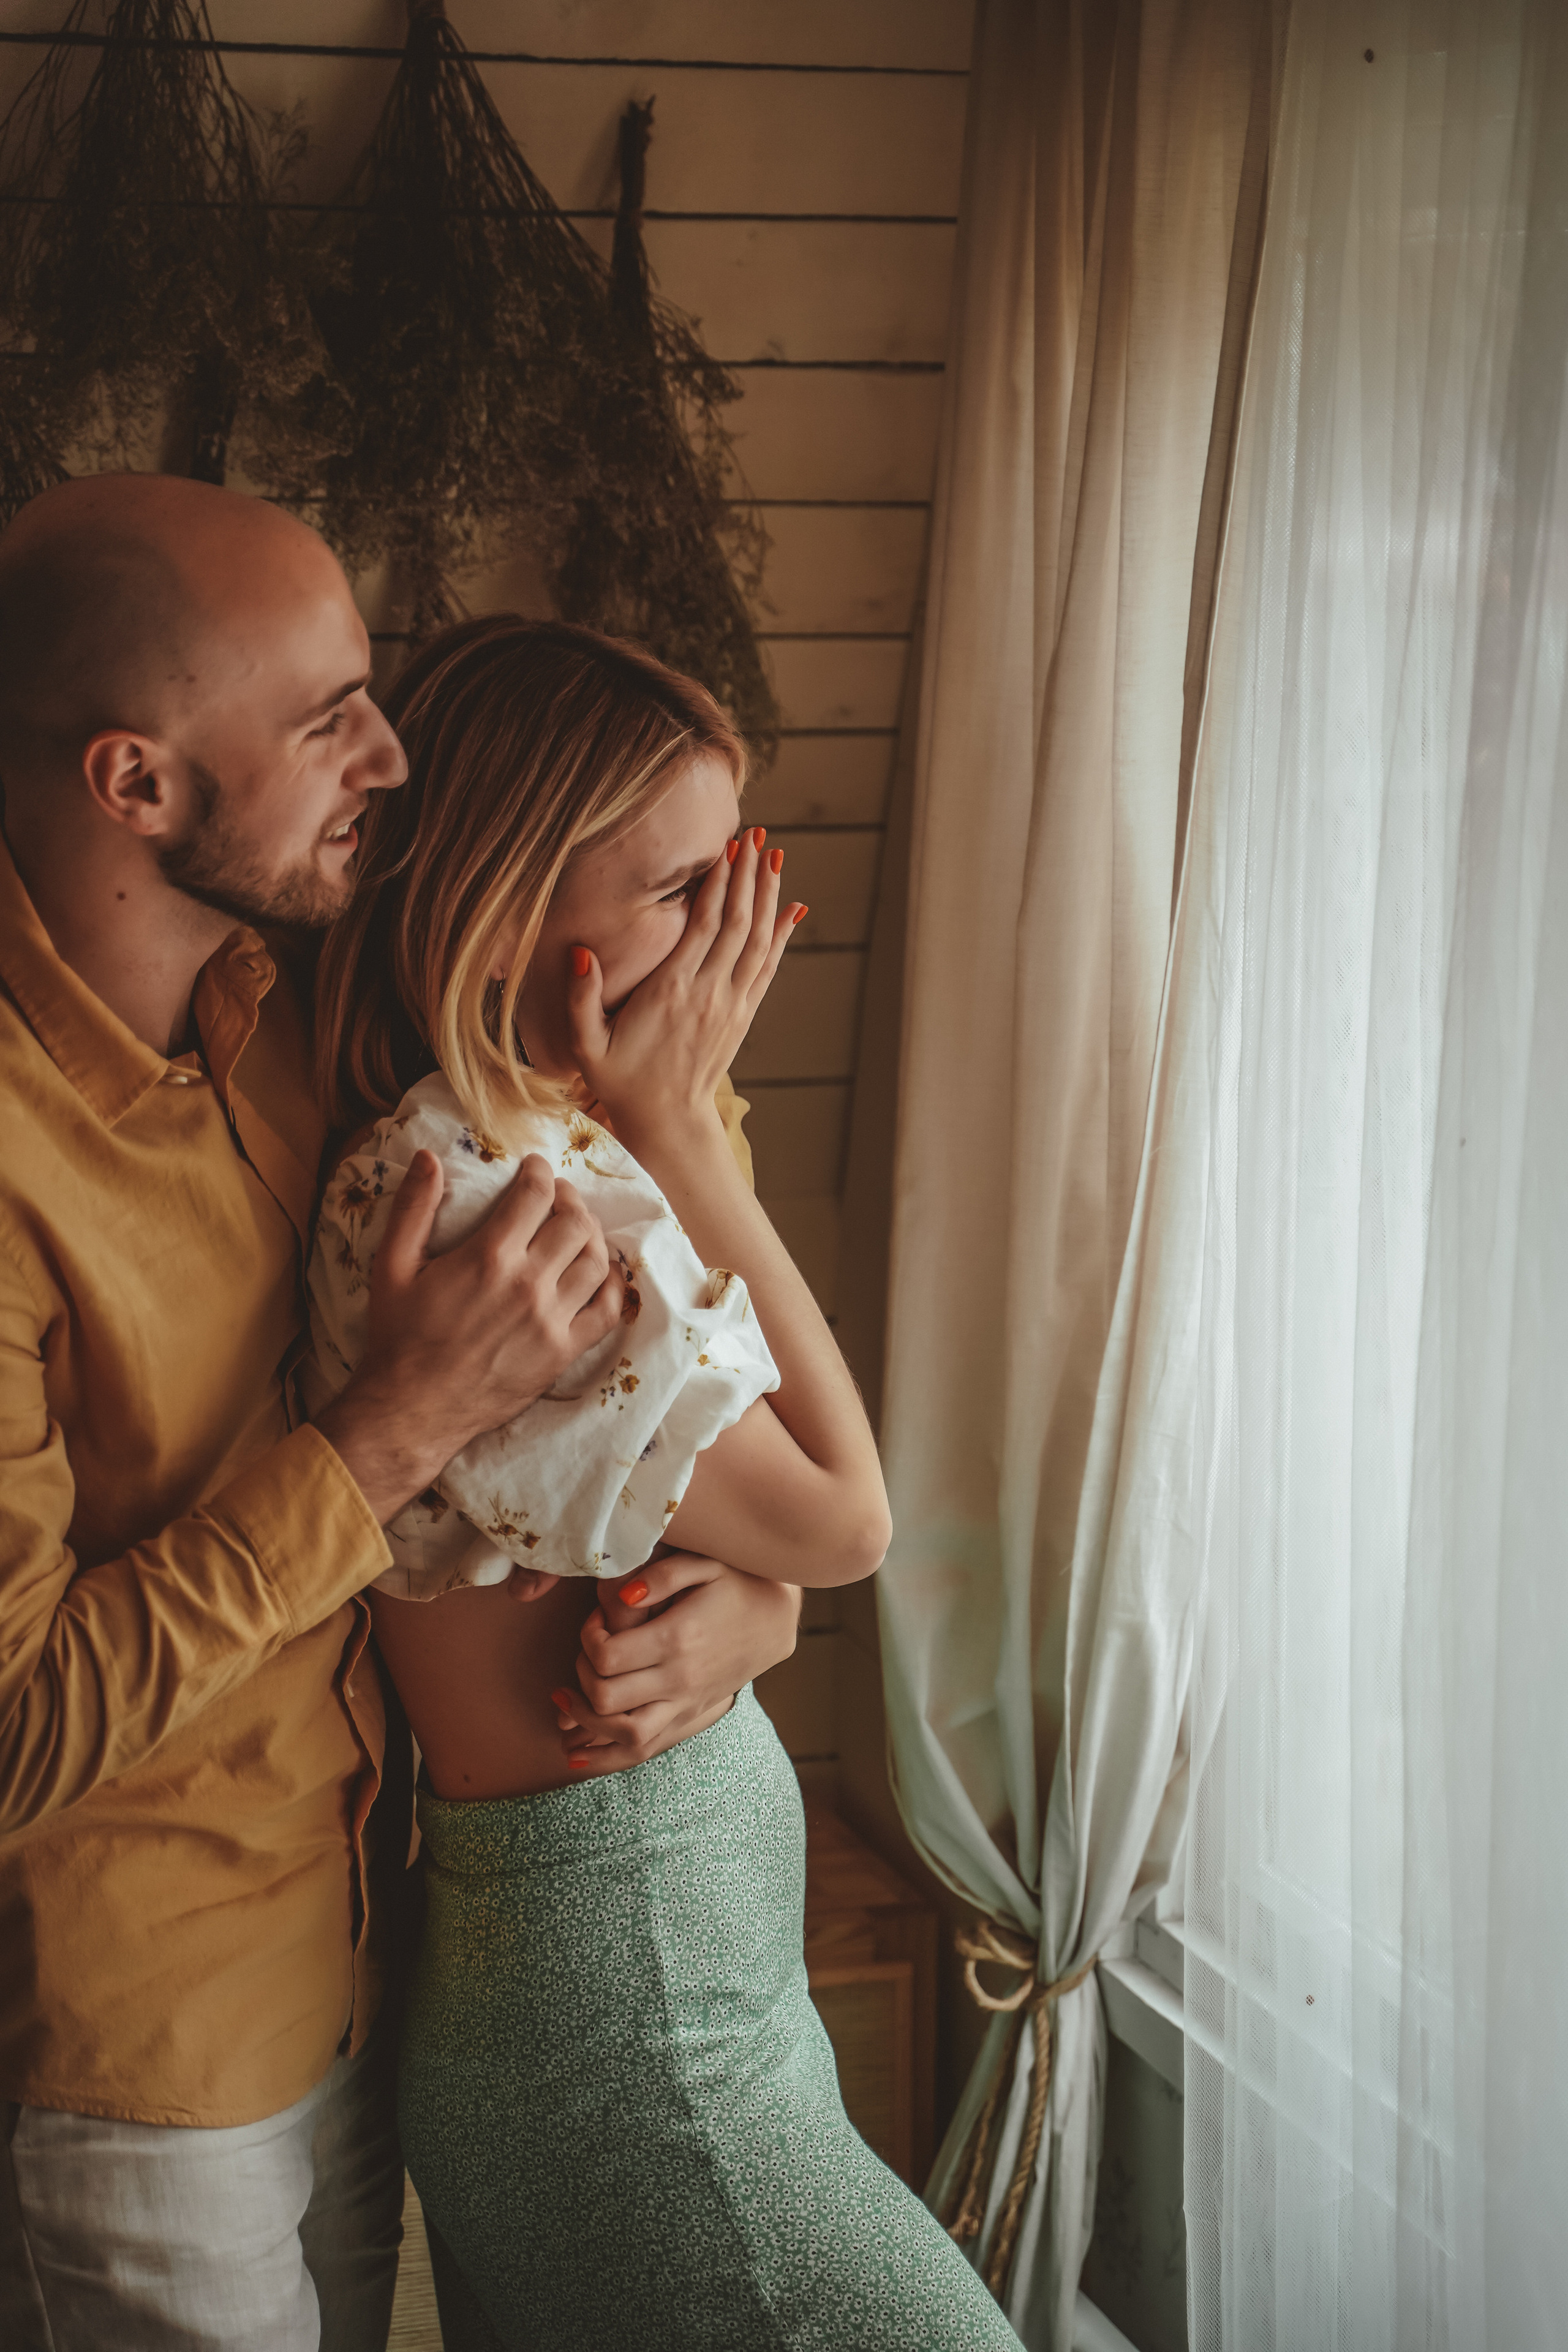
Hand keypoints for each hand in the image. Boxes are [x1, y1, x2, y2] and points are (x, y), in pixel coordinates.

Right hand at [317, 1149, 621, 1525]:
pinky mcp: (563, 1352)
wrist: (413, 1409)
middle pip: (574, 1223)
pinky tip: (602, 1273)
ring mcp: (551, 1320)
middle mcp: (528, 1284)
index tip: (536, 1168)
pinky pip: (608, 1311)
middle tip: (557, 1196)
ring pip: (596, 1261)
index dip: (540, 1173)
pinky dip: (613, 1285)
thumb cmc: (398, 1337)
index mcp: (489, 1257)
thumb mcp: (391, 1267)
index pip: (534, 1195)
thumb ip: (413, 1209)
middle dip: (569, 1198)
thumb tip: (427, 1156)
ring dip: (592, 1236)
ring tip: (577, 1229)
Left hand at [550, 1552, 801, 1775]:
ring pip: (625, 1735)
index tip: (595, 1621)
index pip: (608, 1656)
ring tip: (564, 1701)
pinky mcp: (690, 1717)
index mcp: (677, 1638)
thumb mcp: (704, 1563)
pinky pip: (645, 1749)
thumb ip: (662, 1574)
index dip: (588, 1639)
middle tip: (585, 1654)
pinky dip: (608, 1758)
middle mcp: (680, 1679)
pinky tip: (578, 1754)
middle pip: (607, 1698)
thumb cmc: (734, 1584)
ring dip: (585, 1722)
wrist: (775, 1620)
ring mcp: (686, 1704)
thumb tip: (622, 1595)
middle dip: (581, 1677)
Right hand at [566, 825, 802, 1150]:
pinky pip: (767, 967)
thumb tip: (579, 951)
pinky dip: (781, 935)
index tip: (727, 847)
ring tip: (774, 857)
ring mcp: (731, 1005)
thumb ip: (580, 998)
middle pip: (736, 924)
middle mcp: (709, 994)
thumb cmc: (621, 1081)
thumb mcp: (586, 1046)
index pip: (703, 927)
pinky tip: (792, 909)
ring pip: (757, 941)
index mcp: (671, 993)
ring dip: (768, 897)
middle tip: (755, 835)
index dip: (718, 885)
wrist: (668, 1122)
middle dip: (748, 876)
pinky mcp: (742, 1015)